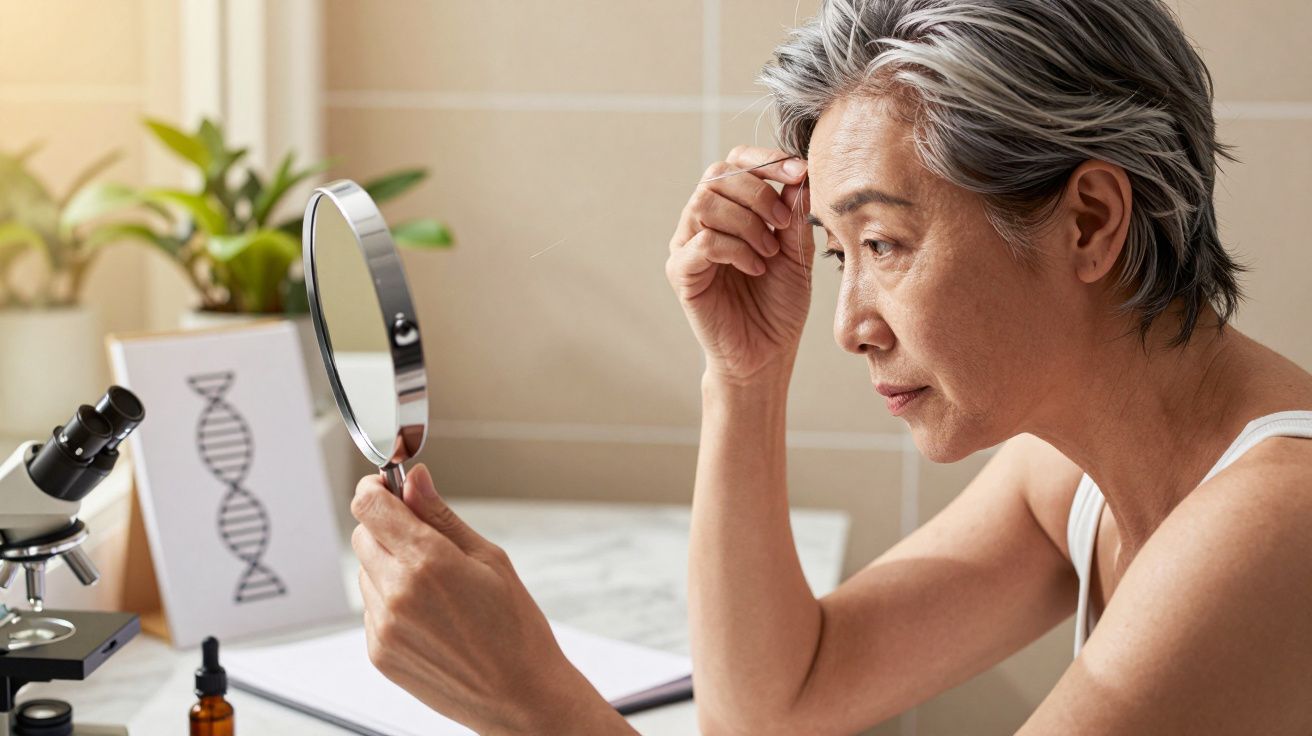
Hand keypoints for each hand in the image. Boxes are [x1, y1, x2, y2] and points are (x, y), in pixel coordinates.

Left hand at [350, 465, 625, 733]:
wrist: (519, 695)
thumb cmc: (516, 628)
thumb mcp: (489, 558)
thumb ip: (440, 515)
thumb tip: (414, 480)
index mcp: (427, 561)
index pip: (369, 505)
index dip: (375, 489)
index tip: (387, 488)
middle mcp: (397, 592)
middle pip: (363, 535)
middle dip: (388, 528)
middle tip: (425, 542)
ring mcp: (384, 626)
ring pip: (367, 572)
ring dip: (390, 567)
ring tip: (436, 589)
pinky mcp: (379, 652)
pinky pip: (371, 608)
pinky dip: (391, 602)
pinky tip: (430, 615)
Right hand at [666, 145, 813, 383]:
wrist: (767, 354)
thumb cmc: (779, 305)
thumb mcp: (797, 254)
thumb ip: (794, 215)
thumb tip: (798, 174)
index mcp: (729, 211)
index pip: (733, 163)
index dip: (764, 160)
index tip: (798, 172)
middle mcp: (702, 223)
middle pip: (717, 176)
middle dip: (758, 192)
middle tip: (783, 223)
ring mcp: (687, 246)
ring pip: (704, 204)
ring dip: (747, 223)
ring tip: (769, 252)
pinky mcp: (681, 273)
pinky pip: (702, 242)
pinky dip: (736, 249)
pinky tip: (756, 267)